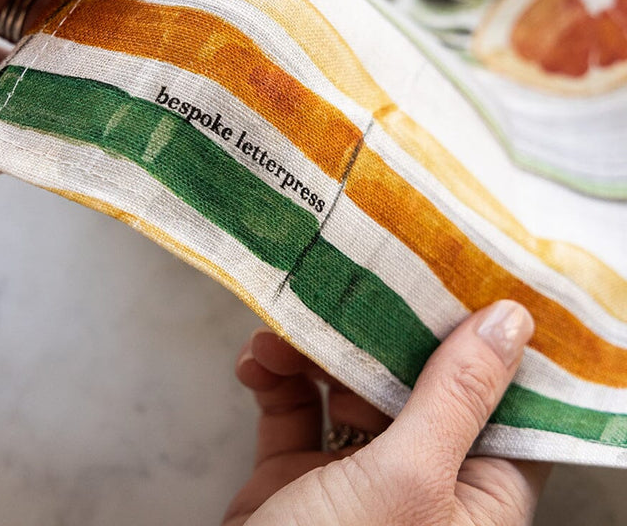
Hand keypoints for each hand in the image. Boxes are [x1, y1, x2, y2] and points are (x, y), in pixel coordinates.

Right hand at [225, 301, 550, 525]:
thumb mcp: (404, 482)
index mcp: (476, 497)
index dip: (493, 340)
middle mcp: (424, 483)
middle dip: (385, 330)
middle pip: (421, 380)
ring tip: (285, 333)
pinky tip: (256, 362)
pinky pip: (295, 405)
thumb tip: (511, 321)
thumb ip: (455, 398)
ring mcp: (358, 479)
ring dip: (314, 350)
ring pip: (352, 384)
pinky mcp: (298, 472)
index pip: (507, 403)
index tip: (468, 271)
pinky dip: (275, 376)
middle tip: (360, 275)